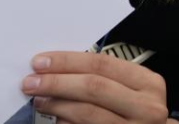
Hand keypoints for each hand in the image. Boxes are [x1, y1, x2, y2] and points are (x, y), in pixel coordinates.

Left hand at [25, 51, 175, 123]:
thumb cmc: (137, 112)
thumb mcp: (132, 90)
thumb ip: (104, 78)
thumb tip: (57, 67)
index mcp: (148, 83)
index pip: (101, 63)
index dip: (67, 61)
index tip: (40, 62)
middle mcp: (146, 107)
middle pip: (93, 87)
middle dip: (57, 82)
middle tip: (30, 82)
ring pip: (88, 113)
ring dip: (57, 105)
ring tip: (39, 100)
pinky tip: (54, 120)